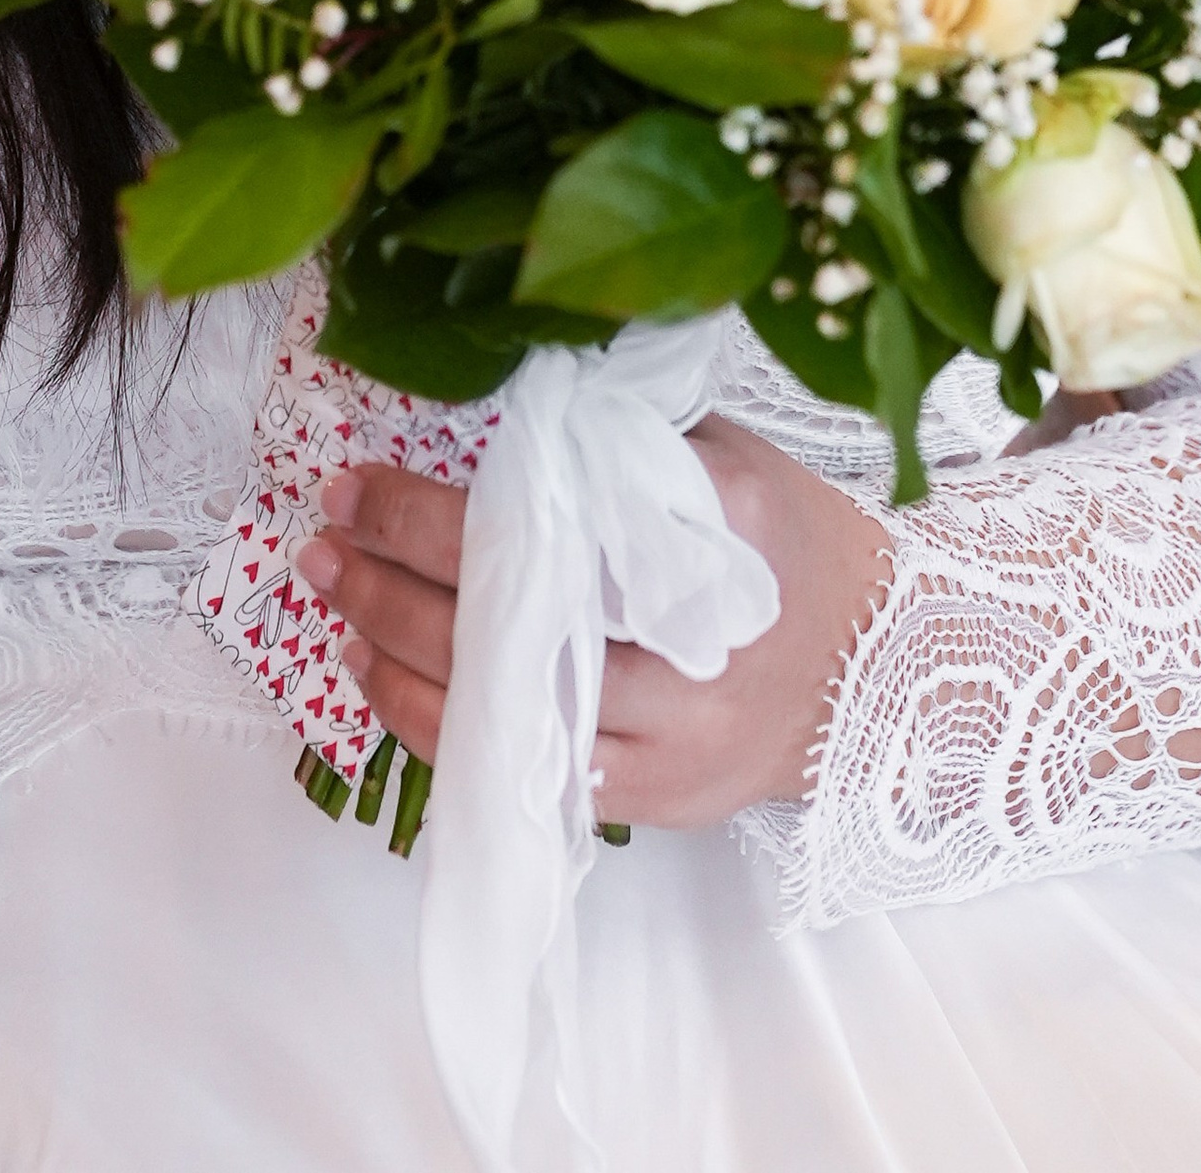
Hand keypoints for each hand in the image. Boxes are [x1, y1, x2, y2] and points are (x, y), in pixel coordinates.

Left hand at [298, 415, 890, 826]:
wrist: (878, 666)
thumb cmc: (784, 537)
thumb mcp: (720, 453)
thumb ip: (613, 437)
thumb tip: (492, 402)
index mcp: (716, 529)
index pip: (540, 518)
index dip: (427, 508)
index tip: (354, 480)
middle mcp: (698, 642)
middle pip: (509, 618)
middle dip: (390, 578)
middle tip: (322, 538)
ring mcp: (678, 735)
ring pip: (504, 708)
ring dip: (396, 653)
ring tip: (333, 601)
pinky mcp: (656, 798)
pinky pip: (520, 773)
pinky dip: (438, 726)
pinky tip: (382, 676)